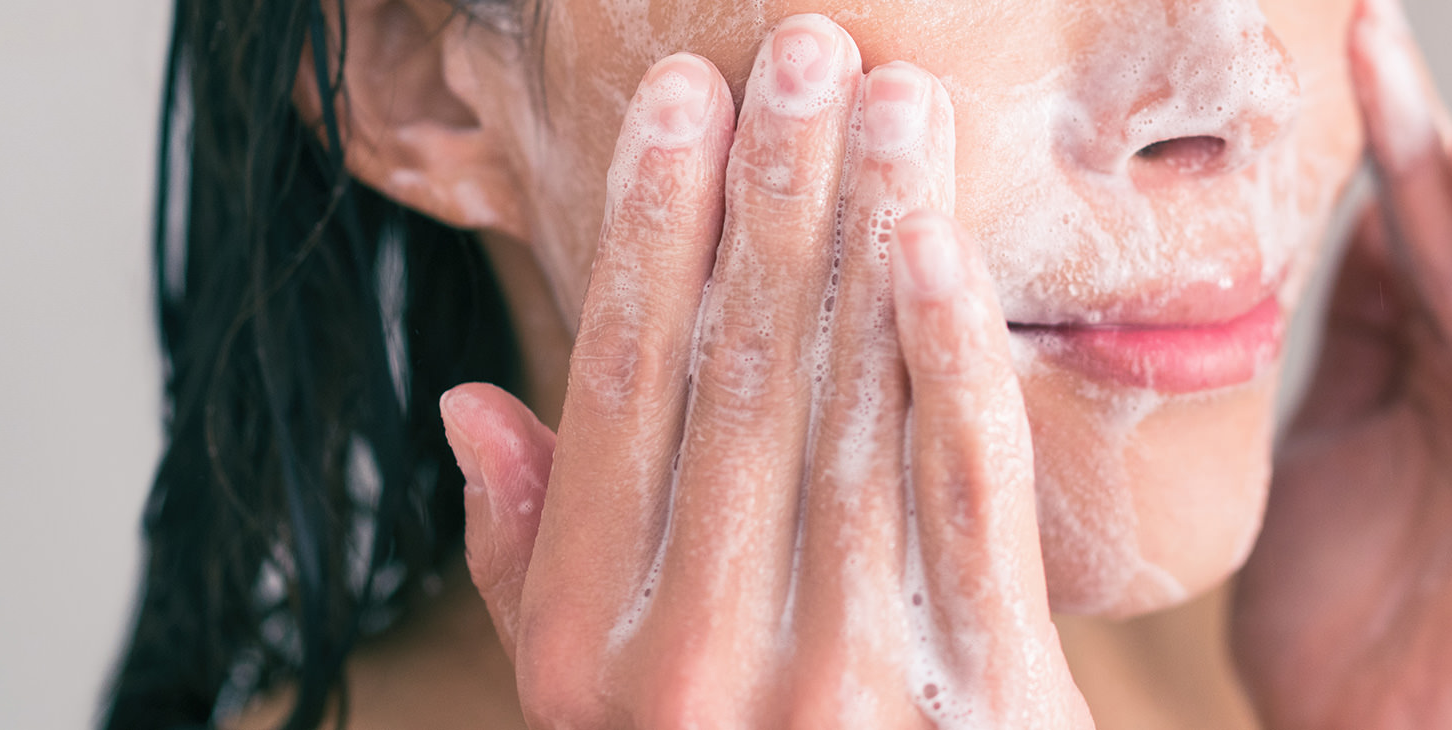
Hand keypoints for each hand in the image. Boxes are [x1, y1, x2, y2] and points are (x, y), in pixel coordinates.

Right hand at [438, 16, 1090, 727]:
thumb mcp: (596, 711)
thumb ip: (536, 567)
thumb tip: (475, 405)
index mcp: (586, 659)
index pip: (617, 400)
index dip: (648, 238)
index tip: (680, 105)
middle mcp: (694, 669)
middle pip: (738, 381)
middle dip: (772, 199)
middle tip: (803, 54)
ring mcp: (835, 688)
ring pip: (849, 414)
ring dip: (868, 238)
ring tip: (890, 104)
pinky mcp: (976, 702)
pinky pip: (962, 497)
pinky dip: (950, 359)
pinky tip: (939, 248)